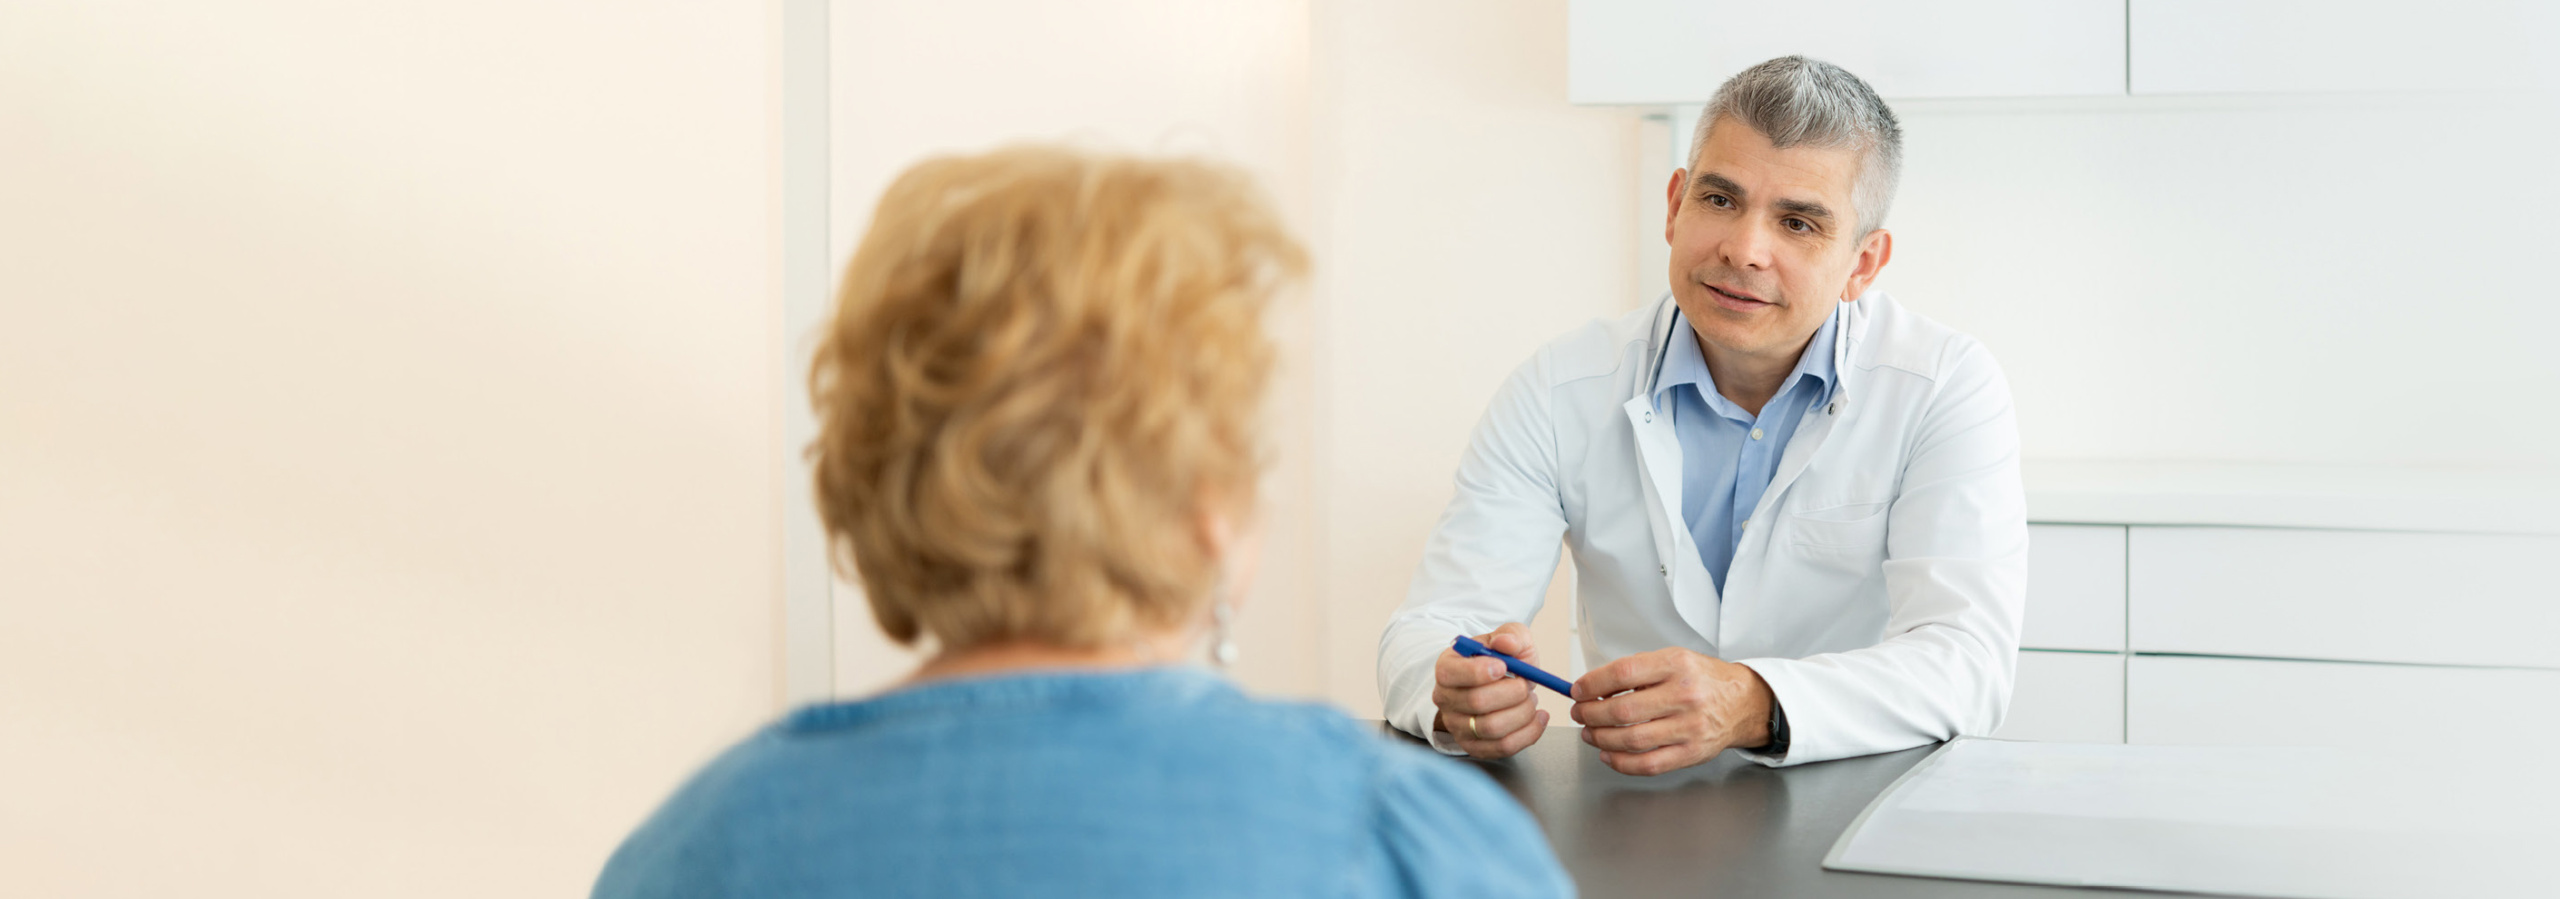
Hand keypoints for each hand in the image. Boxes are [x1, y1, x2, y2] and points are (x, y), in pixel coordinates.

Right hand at [1431, 622, 1550, 758]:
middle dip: (1512, 692)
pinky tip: (1538, 718)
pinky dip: (1529, 733)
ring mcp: (1457, 725)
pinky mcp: (1474, 746)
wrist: (1501, 685)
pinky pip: (1503, 747)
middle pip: (1477, 702)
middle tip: (1525, 684)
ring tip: (1530, 699)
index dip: (1479, 672)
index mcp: (1447, 667)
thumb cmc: (1501, 660)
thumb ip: (1511, 635)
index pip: (1450, 673)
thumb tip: (1506, 643)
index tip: (1504, 667)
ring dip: (1523, 712)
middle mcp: (1445, 698)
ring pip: (1492, 728)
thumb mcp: (1508, 638)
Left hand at [1569, 647, 1772, 775]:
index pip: (1623, 673)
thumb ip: (1638, 670)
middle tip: (1580, 713)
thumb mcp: (1674, 659)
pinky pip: (1648, 764)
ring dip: (1601, 738)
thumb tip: (1594, 687)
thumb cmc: (1702, 679)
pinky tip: (1608, 753)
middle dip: (1591, 714)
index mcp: (1677, 665)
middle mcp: (1685, 696)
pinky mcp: (1691, 753)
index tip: (1578, 690)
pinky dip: (1621, 762)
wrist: (1743, 702)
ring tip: (1590, 733)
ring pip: (1632, 739)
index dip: (1593, 684)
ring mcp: (1689, 727)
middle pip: (1623, 709)